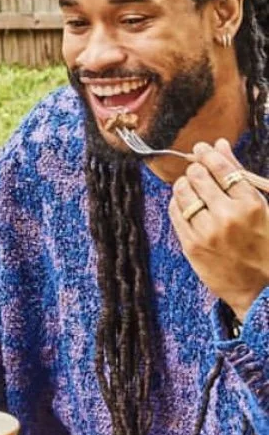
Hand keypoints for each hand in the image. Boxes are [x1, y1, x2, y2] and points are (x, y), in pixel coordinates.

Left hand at [171, 139, 268, 320]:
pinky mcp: (192, 246)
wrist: (263, 291)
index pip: (221, 167)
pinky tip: (187, 206)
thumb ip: (239, 174)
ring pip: (182, 191)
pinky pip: (174, 212)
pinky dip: (178, 203)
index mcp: (251, 206)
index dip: (208, 154)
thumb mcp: (262, 207)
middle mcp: (228, 217)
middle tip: (199, 173)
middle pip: (197, 176)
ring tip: (193, 189)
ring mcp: (207, 233)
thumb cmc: (266, 245)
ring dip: (185, 185)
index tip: (202, 149)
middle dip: (196, 170)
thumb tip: (219, 144)